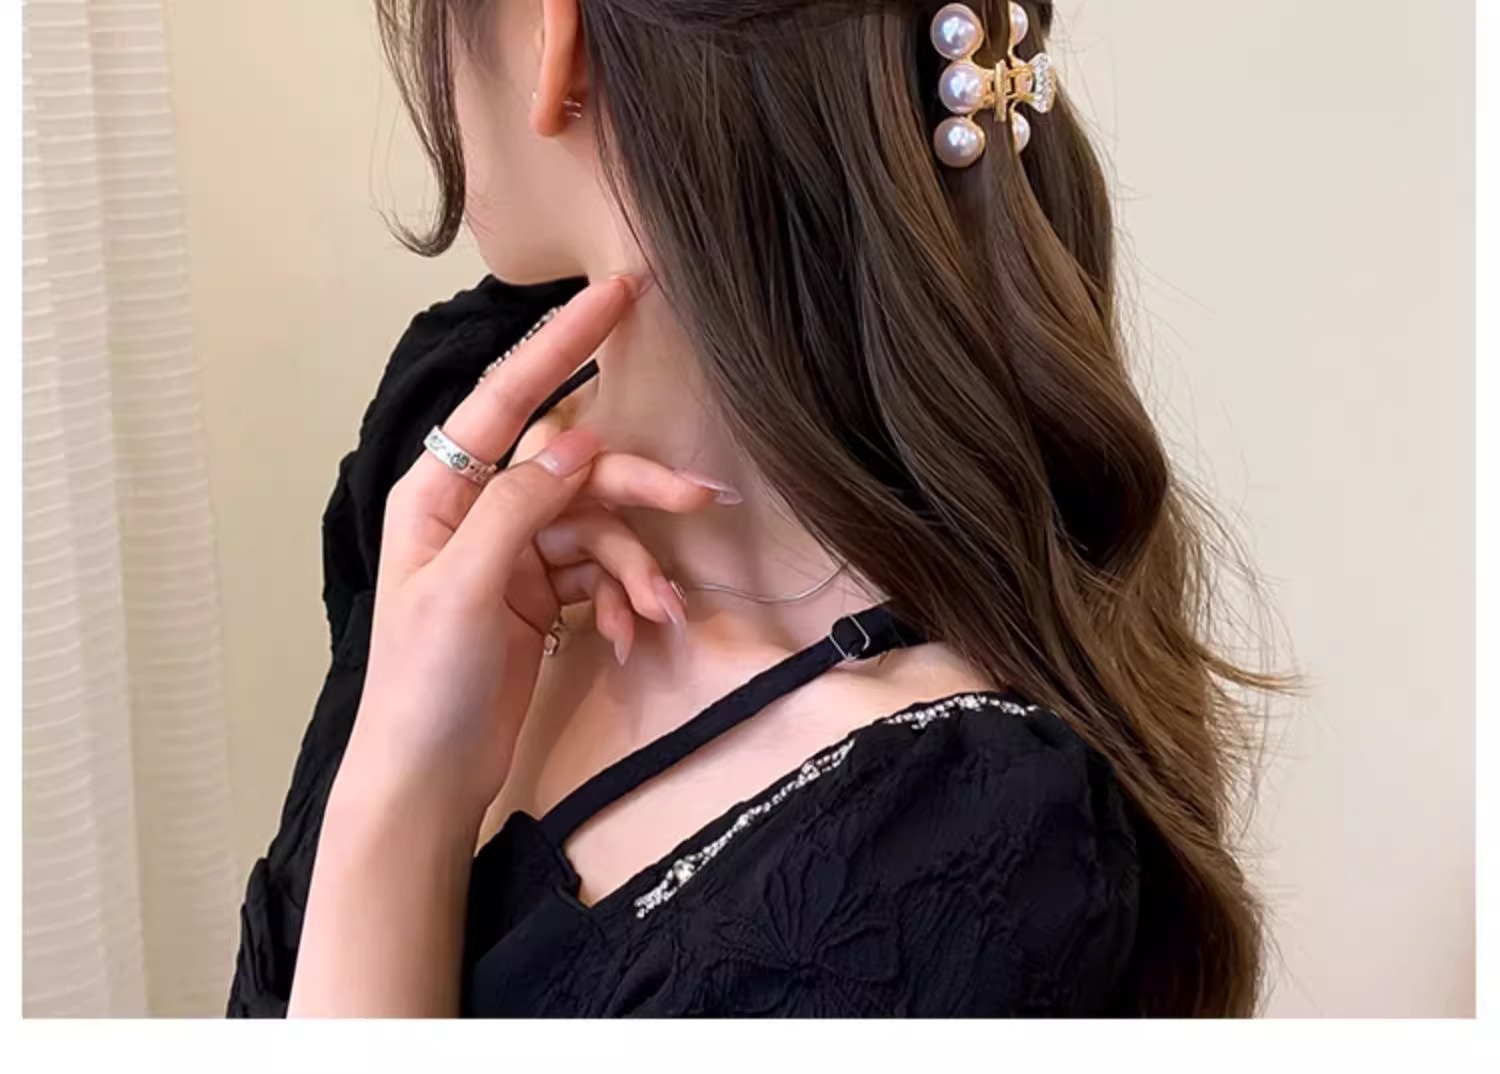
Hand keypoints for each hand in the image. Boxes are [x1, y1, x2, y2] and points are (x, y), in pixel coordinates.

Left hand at [335, 275, 729, 824]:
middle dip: (637, 488)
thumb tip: (578, 438)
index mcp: (442, 491)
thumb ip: (519, 506)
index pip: (509, 397)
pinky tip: (631, 636)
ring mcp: (514, 553)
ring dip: (636, 566)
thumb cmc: (423, 686)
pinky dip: (622, 599)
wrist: (425, 781)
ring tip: (661, 614)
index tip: (620, 292)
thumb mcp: (463, 589)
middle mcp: (480, 509)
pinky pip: (600, 573)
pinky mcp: (541, 594)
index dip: (564, 342)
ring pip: (598, 526)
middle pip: (575, 468)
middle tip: (701, 499)